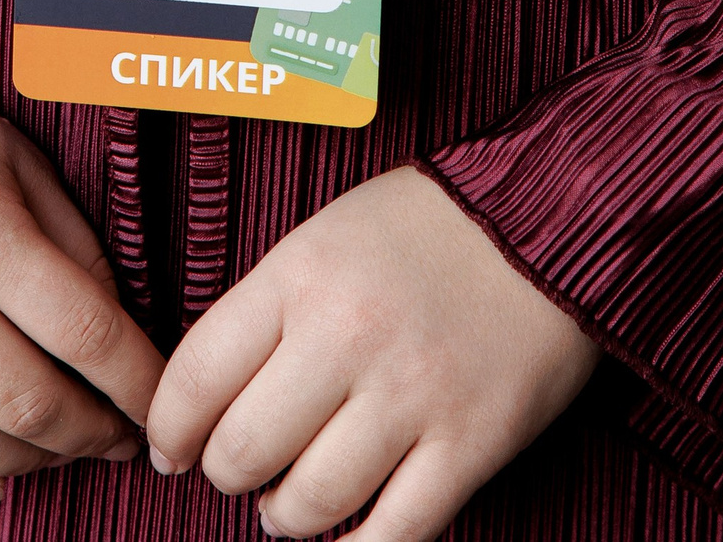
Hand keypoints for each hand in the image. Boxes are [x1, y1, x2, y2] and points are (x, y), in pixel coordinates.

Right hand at [0, 69, 162, 504]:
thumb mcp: (14, 159)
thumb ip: (72, 244)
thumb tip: (117, 335)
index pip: (86, 333)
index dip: (137, 382)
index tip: (159, 406)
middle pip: (29, 404)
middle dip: (88, 434)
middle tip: (115, 440)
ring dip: (26, 464)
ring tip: (55, 453)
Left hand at [145, 166, 598, 536]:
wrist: (552, 213)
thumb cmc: (427, 227)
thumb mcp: (328, 235)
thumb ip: (270, 311)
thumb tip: (208, 404)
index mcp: (301, 273)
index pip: (196, 377)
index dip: (169, 430)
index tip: (171, 450)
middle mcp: (347, 335)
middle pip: (242, 452)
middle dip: (228, 475)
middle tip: (241, 470)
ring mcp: (411, 394)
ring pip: (309, 505)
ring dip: (286, 518)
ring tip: (292, 502)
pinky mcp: (471, 443)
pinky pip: (392, 536)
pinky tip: (350, 531)